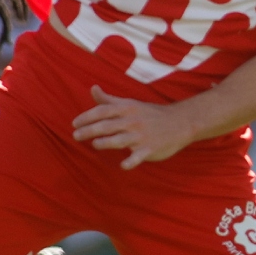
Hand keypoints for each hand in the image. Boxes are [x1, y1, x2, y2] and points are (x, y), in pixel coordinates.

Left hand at [71, 86, 193, 168]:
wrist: (181, 122)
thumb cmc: (151, 114)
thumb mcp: (131, 103)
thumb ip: (109, 100)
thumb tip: (92, 88)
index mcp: (127, 109)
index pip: (102, 111)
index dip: (86, 117)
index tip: (74, 124)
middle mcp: (133, 121)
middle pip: (107, 125)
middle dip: (89, 130)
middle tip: (75, 136)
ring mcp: (141, 136)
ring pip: (119, 140)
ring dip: (105, 143)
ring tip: (95, 144)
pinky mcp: (150, 149)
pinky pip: (138, 157)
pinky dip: (130, 162)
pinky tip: (123, 165)